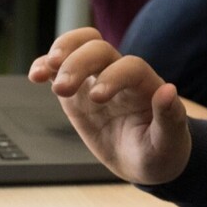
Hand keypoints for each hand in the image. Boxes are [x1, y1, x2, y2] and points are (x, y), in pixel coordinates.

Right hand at [28, 28, 190, 184]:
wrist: (146, 160)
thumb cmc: (162, 151)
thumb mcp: (170, 143)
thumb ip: (170, 118)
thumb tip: (168, 90)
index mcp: (146, 86)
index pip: (130, 66)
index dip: (113, 76)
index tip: (97, 99)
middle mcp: (121, 76)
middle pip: (99, 49)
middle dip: (79, 63)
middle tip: (62, 90)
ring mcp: (97, 80)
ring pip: (80, 46)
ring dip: (61, 52)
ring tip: (44, 71)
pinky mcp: (77, 91)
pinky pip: (60, 69)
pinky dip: (45, 66)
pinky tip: (35, 75)